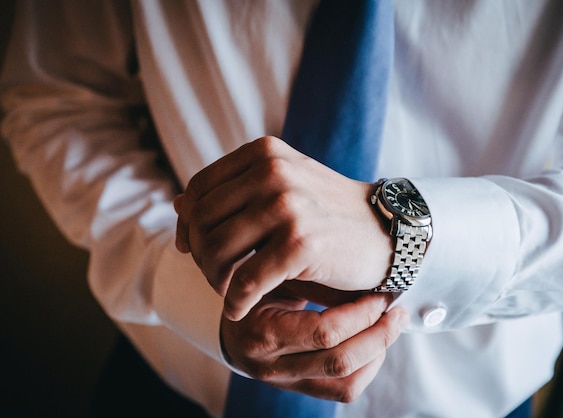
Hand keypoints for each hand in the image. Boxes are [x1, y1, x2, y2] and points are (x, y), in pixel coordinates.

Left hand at [174, 136, 391, 319]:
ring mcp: (286, 206)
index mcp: (264, 153)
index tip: (191, 249)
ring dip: (215, 280)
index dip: (187, 224)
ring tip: (229, 292)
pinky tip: (240, 310)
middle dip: (199, 256)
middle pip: (201, 222)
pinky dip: (236, 301)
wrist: (385, 232)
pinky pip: (246, 281)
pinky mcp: (299, 243)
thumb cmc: (327, 214)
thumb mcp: (282, 187)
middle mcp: (272, 172)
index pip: (198, 190)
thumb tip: (177, 205)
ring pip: (216, 251)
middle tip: (215, 277)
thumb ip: (233, 192)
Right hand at [220, 282, 407, 401]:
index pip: (323, 332)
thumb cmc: (256, 290)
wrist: (234, 324)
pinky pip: (343, 391)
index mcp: (260, 333)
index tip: (378, 295)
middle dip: (377, 335)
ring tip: (391, 326)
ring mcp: (286, 383)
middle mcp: (271, 366)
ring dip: (377, 353)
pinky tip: (375, 344)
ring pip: (345, 383)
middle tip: (395, 311)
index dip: (359, 314)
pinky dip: (368, 368)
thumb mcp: (276, 277)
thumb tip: (364, 282)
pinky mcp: (300, 390)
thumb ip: (312, 281)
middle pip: (339, 362)